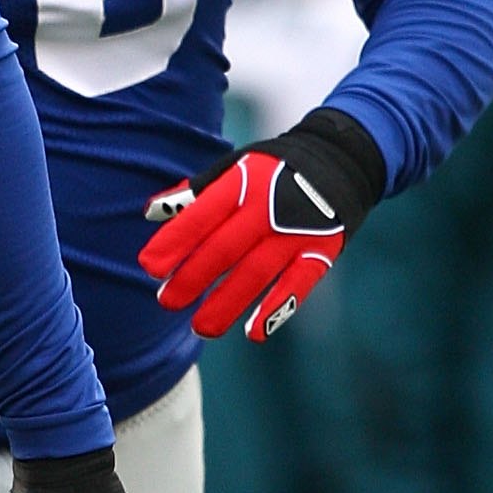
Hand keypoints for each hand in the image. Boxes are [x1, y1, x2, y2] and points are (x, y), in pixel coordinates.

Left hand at [142, 107, 385, 345]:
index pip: (202, 215)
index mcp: (242, 183)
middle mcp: (268, 207)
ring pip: (256, 273)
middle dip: (193, 277)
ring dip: (227, 303)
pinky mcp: (321, 251)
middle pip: (224, 248)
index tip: (150, 266)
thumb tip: (151, 212)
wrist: (342, 159)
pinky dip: (277, 309)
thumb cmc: (274, 170)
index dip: (175, 241)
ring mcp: (296, 231)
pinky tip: (255, 333)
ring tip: (201, 328)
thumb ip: (196, 192)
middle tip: (167, 301)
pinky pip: (297, 284)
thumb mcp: (236, 167)